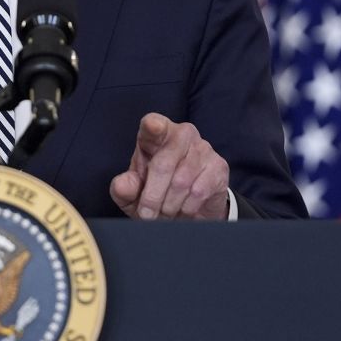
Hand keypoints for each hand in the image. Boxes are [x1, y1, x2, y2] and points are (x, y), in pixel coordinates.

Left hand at [109, 113, 228, 220]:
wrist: (189, 207)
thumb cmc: (156, 190)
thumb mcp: (134, 193)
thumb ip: (124, 188)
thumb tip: (122, 185)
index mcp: (156, 135)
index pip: (153, 125)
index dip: (153, 126)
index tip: (153, 126)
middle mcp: (182, 134)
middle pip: (163, 165)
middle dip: (152, 197)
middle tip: (146, 215)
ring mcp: (203, 148)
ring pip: (180, 182)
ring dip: (169, 206)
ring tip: (165, 213)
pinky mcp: (218, 166)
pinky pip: (198, 192)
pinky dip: (186, 208)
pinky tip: (183, 209)